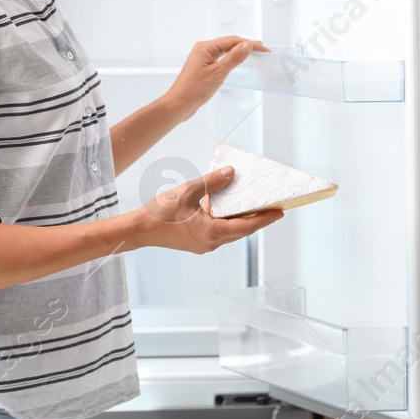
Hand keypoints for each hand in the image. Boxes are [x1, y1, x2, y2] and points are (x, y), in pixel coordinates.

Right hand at [136, 166, 281, 253]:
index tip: (280, 212)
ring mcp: (203, 245)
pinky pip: (219, 233)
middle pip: (241, 231)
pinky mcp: (197, 243)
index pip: (246, 226)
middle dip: (257, 219)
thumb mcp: (188, 191)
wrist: (139, 230)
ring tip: (253, 206)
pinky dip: (227, 222)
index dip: (265, 219)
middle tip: (272, 207)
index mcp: (211, 232)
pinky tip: (226, 209)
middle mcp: (211, 243)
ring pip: (230, 233)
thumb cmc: (161, 212)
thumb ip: (212, 182)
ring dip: (242, 221)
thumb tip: (231, 173)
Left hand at [165, 36, 266, 120]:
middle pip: (229, 43)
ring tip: (253, 52)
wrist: (179, 105)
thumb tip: (246, 46)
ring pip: (225, 51)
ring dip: (239, 51)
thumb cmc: (193, 90)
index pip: (232, 41)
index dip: (249, 44)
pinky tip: (237, 61)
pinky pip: (220, 59)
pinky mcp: (203, 68)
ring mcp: (202, 59)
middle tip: (261, 49)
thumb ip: (234, 58)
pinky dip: (231, 59)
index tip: (262, 48)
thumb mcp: (218, 73)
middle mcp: (203, 50)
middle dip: (245, 45)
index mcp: (205, 47)